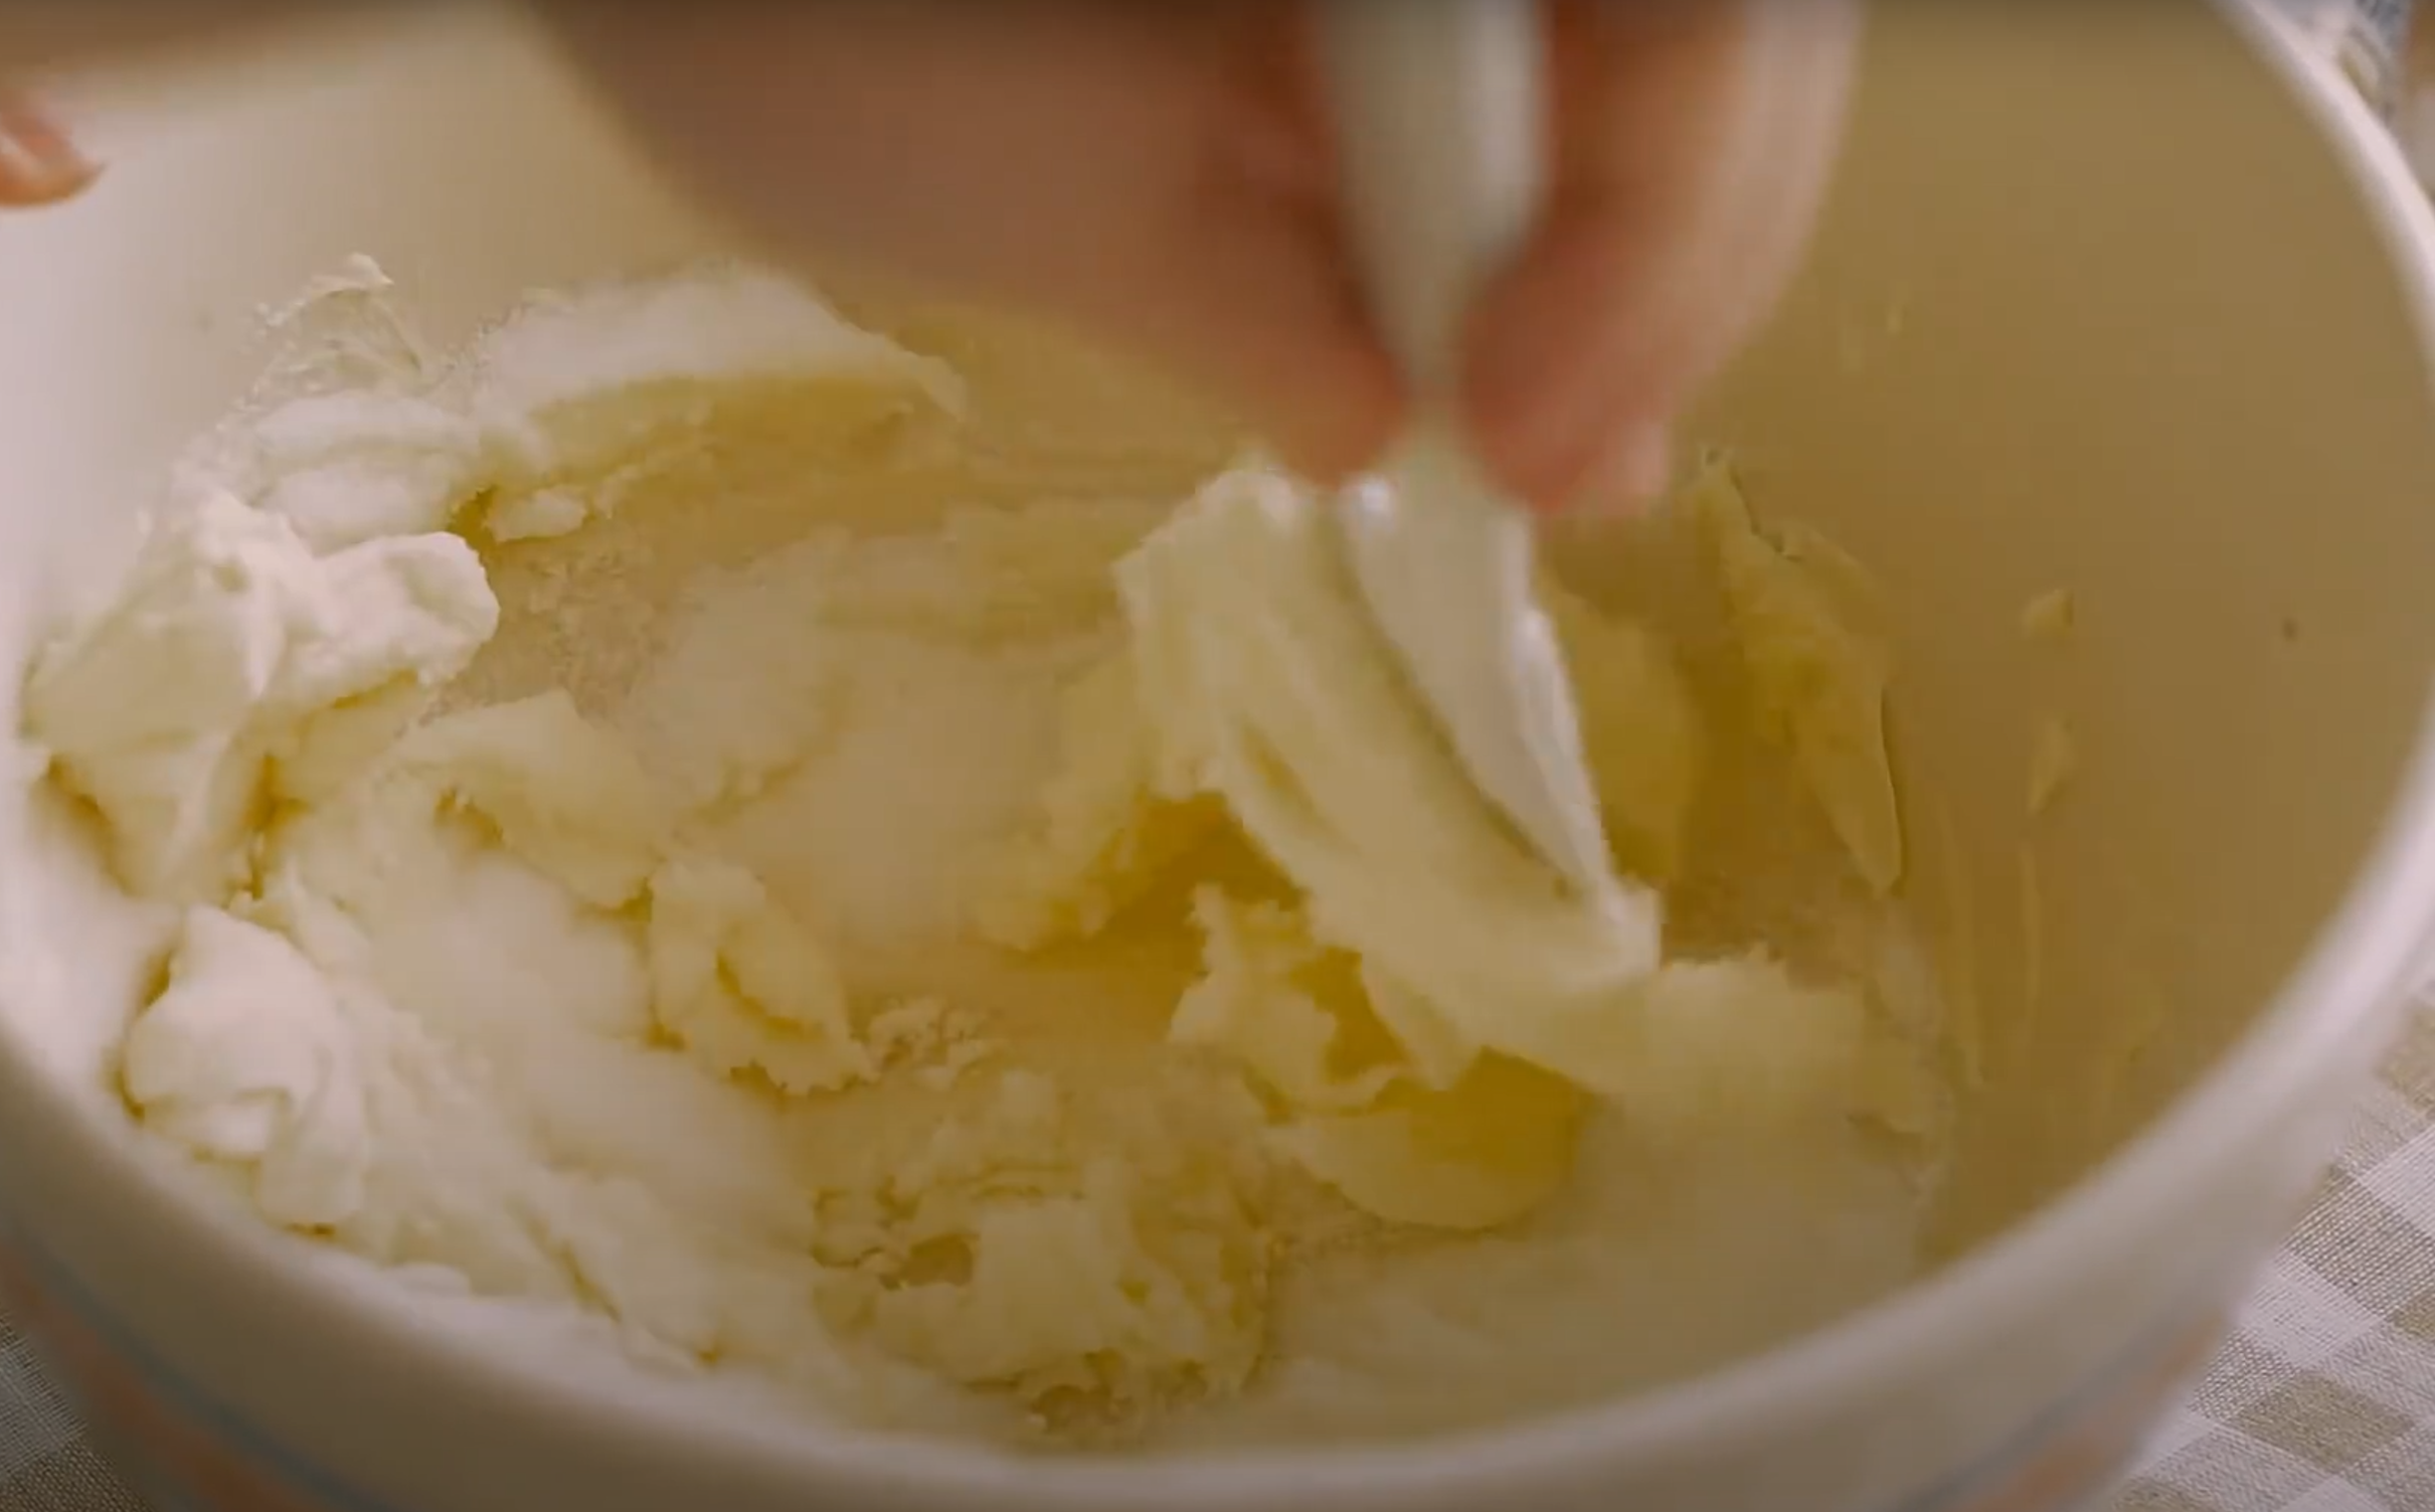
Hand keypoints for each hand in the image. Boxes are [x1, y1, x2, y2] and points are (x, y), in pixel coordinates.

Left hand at [546, 0, 1856, 513]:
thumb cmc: (793, 7)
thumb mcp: (1051, 184)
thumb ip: (1263, 301)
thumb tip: (1406, 432)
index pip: (1694, 19)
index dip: (1656, 228)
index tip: (1529, 437)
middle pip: (1702, 45)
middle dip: (1652, 273)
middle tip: (1557, 481)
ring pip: (1627, 75)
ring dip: (1598, 275)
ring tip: (1531, 460)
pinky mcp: (1349, 21)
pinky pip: (1507, 102)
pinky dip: (1501, 239)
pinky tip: (1472, 371)